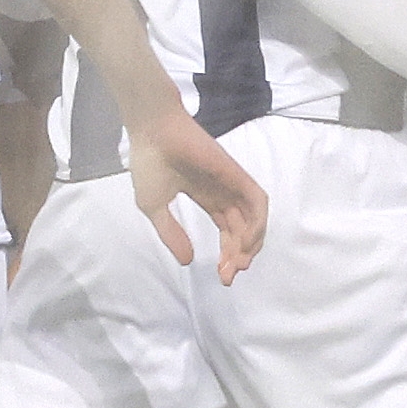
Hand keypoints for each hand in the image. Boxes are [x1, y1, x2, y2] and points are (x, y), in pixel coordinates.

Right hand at [128, 105, 269, 282]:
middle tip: (229, 276)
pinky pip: (257, 201)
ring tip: (238, 264)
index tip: (222, 276)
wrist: (152, 131)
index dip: (227, 253)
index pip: (226, 229)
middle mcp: (223, 191)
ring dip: (251, 243)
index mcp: (206, 196)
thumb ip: (171, 233)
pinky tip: (245, 242)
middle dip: (238, 256)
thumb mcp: (153, 207)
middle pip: (241, 228)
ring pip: (254, 218)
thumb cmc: (149, 161)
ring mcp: (231, 182)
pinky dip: (257, 223)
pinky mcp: (235, 173)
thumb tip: (188, 261)